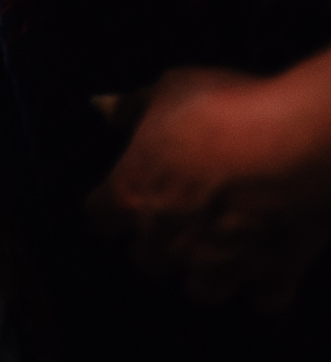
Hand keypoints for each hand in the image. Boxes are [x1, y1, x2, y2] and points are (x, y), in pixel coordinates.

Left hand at [88, 65, 330, 308]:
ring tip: (216, 258)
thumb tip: (102, 107)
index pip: (99, 218)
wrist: (295, 141)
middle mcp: (167, 240)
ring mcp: (219, 266)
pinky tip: (266, 275)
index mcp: (132, 194)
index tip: (119, 204)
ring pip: (199, 292)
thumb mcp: (169, 91)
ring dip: (205, 276)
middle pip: (146, 261)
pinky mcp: (271, 277)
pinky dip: (262, 292)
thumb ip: (133, 107)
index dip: (108, 212)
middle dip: (157, 247)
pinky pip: (261, 303)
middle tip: (174, 226)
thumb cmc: (220, 109)